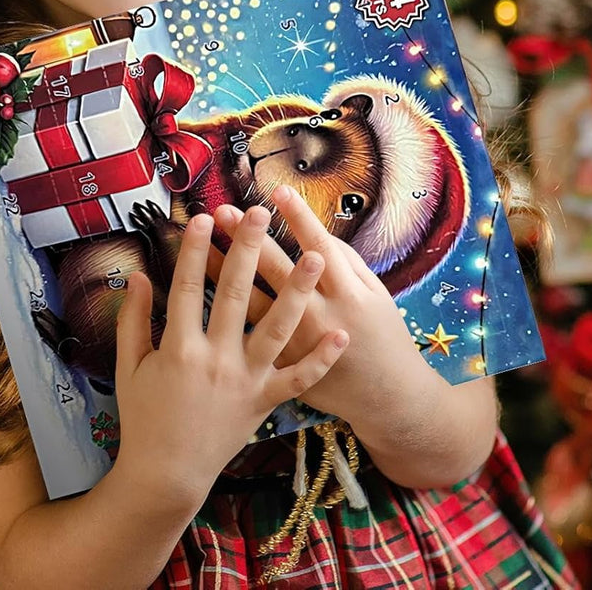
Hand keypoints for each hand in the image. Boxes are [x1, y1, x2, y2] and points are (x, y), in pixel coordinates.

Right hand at [113, 206, 348, 509]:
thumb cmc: (144, 418)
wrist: (166, 475)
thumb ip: (133, 320)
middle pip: (235, 294)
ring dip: (297, 291)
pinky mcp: (265, 402)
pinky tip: (341, 336)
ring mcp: (245, 381)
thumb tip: (136, 276)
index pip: (188, 287)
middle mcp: (215, 359)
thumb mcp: (128, 367)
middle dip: (248, 250)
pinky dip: (320, 360)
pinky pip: (298, 380)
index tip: (205, 217)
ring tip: (316, 256)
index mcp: (178, 348)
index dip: (197, 250)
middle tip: (260, 214)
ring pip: (276, 329)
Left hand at [211, 187, 430, 426]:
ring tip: (201, 245)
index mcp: (347, 293)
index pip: (319, 244)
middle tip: (223, 209)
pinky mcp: (282, 368)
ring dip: (225, 272)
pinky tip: (202, 294)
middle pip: (276, 269)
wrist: (390, 401)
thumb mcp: (377, 294)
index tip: (276, 190)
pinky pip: (247, 338)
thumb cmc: (385, 338)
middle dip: (248, 237)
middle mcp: (318, 315)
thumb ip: (348, 262)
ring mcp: (297, 344)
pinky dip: (225, 316)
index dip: (298, 216)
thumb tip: (316, 234)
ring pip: (252, 303)